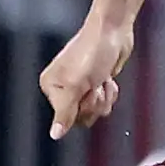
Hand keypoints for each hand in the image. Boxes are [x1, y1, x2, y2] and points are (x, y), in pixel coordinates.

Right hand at [40, 19, 134, 137]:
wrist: (113, 31)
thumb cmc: (93, 51)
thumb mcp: (76, 85)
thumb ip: (65, 112)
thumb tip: (54, 134)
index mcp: (51, 87)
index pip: (65, 118)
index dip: (79, 108)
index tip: (83, 91)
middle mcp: (63, 88)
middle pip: (81, 117)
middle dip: (94, 103)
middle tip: (94, 84)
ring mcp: (81, 87)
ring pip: (95, 111)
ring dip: (104, 98)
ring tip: (101, 79)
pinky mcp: (96, 84)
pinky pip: (105, 103)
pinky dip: (110, 92)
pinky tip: (107, 78)